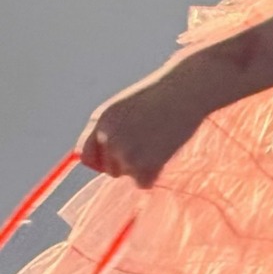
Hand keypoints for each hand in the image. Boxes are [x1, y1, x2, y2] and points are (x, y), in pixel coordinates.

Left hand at [76, 58, 212, 188]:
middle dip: (127, 162)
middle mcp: (108, 138)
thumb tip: (103, 161)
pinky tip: (166, 152)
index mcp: (101, 121)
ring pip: (128, 175)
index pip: (85, 155)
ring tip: (160, 142)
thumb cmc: (162, 97)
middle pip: (109, 169)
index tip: (118, 157)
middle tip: (150, 142)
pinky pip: (144, 183)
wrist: (187, 91)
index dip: (101, 159)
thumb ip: (111, 131)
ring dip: (143, 166)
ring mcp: (125, 152)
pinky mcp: (144, 165)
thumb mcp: (127, 108)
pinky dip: (155, 174)